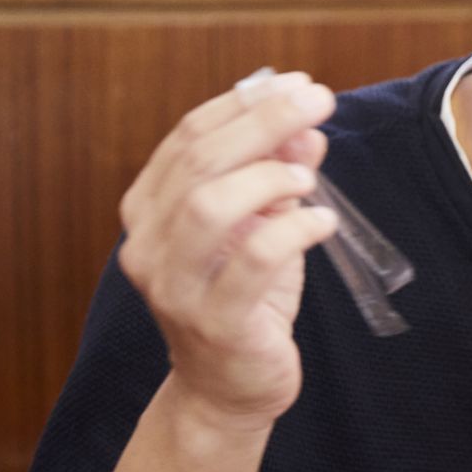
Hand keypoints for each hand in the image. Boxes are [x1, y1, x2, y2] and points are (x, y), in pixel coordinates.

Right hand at [116, 72, 338, 432]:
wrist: (229, 389)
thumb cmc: (245, 298)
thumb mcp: (263, 225)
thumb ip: (278, 174)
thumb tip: (306, 125)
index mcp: (150, 210)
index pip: (189, 137)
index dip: (244, 104)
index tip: (296, 82)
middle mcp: (148, 244)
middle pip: (200, 161)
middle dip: (265, 122)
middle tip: (319, 102)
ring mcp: (175, 286)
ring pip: (209, 206)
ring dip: (268, 176)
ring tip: (309, 177)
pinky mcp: (213, 323)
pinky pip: (253, 261)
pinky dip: (294, 230)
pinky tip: (323, 221)